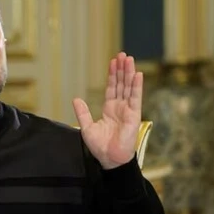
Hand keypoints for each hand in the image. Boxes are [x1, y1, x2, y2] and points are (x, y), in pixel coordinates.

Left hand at [72, 52, 141, 169]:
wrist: (109, 159)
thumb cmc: (100, 147)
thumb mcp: (87, 127)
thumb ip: (82, 112)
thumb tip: (76, 99)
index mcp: (110, 109)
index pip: (112, 88)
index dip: (112, 75)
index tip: (113, 62)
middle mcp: (120, 107)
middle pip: (122, 84)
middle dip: (122, 69)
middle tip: (122, 55)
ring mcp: (128, 110)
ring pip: (129, 87)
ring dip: (129, 73)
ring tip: (129, 59)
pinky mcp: (134, 115)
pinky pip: (136, 98)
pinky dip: (137, 86)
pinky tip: (138, 74)